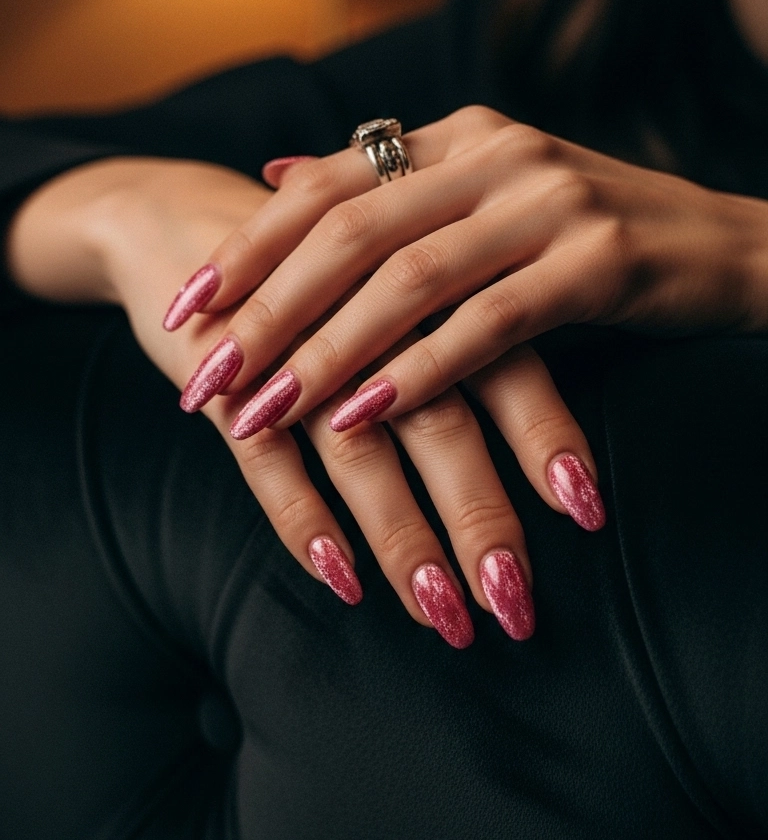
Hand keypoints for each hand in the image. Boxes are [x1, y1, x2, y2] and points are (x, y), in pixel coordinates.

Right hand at [6, 155, 554, 646]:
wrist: (187, 223)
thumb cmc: (326, 270)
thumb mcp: (402, 287)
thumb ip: (479, 338)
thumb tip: (567, 432)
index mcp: (427, 282)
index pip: (503, 363)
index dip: (545, 437)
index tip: (588, 511)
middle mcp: (368, 314)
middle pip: (438, 420)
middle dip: (479, 517)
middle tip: (517, 602)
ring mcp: (291, 347)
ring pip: (359, 452)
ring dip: (403, 538)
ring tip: (442, 616)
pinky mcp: (222, 377)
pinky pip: (267, 458)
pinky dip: (304, 519)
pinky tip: (342, 578)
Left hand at [173, 105, 767, 446]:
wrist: (732, 248)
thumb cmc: (596, 236)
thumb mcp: (487, 192)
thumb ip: (386, 184)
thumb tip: (272, 174)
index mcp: (460, 134)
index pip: (327, 182)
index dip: (247, 245)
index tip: (183, 304)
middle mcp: (497, 153)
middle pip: (350, 230)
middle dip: (265, 308)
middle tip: (203, 374)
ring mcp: (551, 202)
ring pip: (409, 278)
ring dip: (326, 351)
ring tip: (263, 411)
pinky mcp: (601, 261)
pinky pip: (490, 322)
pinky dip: (420, 370)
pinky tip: (365, 415)